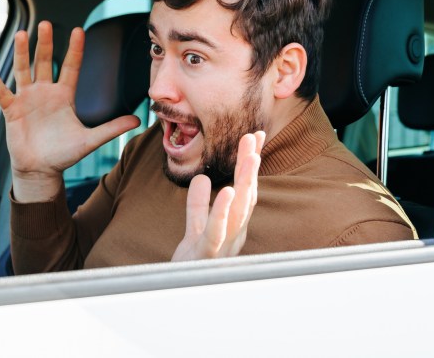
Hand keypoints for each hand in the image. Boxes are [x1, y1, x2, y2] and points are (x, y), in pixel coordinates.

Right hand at [0, 21, 139, 201]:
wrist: (41, 170)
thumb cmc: (64, 154)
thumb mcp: (90, 140)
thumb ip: (112, 128)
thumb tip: (138, 121)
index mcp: (64, 96)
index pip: (70, 67)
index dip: (74, 50)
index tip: (79, 30)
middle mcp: (45, 92)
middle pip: (45, 62)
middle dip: (45, 44)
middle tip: (45, 23)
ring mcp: (27, 99)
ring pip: (23, 70)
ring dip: (22, 53)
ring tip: (22, 34)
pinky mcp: (12, 110)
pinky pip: (1, 92)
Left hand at [171, 131, 265, 260]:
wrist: (178, 297)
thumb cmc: (192, 266)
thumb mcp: (194, 229)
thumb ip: (197, 205)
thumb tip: (202, 178)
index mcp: (233, 227)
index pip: (245, 190)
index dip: (249, 164)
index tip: (255, 135)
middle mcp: (234, 236)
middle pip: (247, 196)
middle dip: (251, 166)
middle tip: (253, 136)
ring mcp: (224, 248)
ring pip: (239, 212)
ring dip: (246, 183)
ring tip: (250, 157)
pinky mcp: (207, 258)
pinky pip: (216, 233)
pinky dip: (222, 212)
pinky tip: (226, 192)